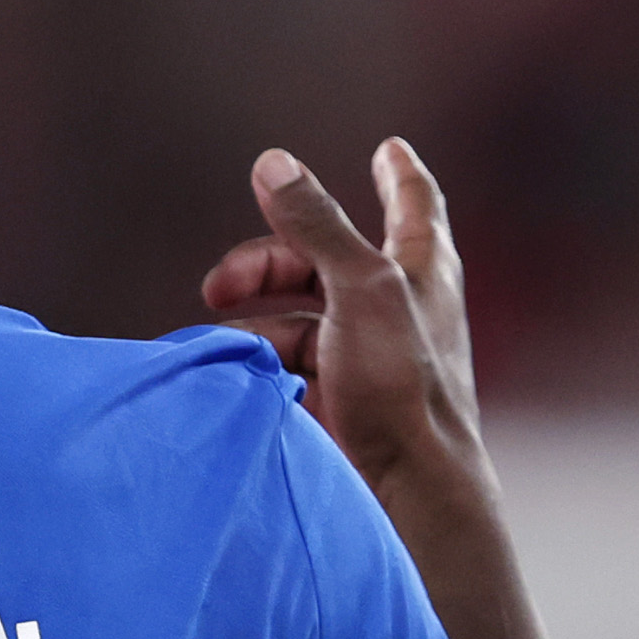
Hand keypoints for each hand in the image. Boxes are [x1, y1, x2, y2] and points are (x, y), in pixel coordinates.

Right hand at [193, 139, 488, 503]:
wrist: (409, 490)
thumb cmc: (403, 386)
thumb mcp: (359, 287)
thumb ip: (316, 225)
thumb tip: (274, 163)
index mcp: (420, 268)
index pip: (413, 204)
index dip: (398, 174)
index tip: (390, 149)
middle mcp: (399, 308)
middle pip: (327, 260)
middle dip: (270, 261)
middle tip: (218, 284)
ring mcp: (370, 358)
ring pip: (303, 316)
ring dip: (258, 319)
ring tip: (226, 339)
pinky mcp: (345, 403)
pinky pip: (295, 367)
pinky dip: (264, 362)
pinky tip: (242, 374)